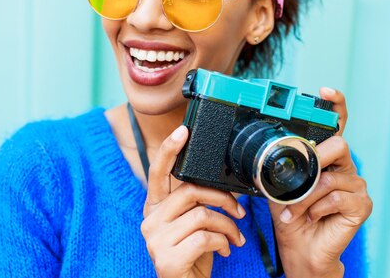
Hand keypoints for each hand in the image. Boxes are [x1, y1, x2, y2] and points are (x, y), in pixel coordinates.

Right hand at [140, 126, 246, 277]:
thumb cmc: (193, 256)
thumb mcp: (194, 225)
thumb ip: (197, 204)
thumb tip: (222, 186)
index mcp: (155, 207)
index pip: (158, 171)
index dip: (169, 149)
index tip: (183, 130)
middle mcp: (149, 220)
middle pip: (190, 191)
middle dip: (222, 198)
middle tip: (239, 212)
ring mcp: (155, 239)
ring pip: (202, 215)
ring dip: (227, 227)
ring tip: (234, 238)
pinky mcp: (166, 258)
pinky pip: (204, 237)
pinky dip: (223, 243)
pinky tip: (225, 251)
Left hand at [267, 88, 371, 277]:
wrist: (300, 247)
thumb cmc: (290, 214)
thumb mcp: (277, 186)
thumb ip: (277, 167)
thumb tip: (261, 154)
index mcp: (325, 157)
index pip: (336, 125)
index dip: (336, 105)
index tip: (325, 91)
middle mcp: (344, 166)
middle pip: (340, 144)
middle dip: (315, 159)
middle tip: (298, 177)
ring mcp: (356, 185)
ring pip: (331, 177)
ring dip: (305, 196)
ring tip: (293, 210)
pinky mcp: (362, 205)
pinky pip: (337, 197)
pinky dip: (317, 208)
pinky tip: (311, 216)